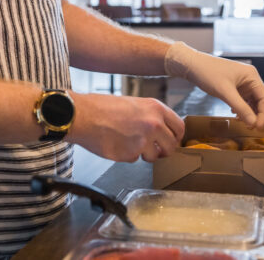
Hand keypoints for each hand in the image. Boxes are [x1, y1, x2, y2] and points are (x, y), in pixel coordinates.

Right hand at [68, 92, 184, 162]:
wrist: (84, 115)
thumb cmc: (103, 108)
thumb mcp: (134, 104)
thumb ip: (150, 116)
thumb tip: (161, 129)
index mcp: (156, 108)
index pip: (180, 127)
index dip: (176, 137)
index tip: (171, 141)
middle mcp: (154, 124)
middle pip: (172, 146)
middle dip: (163, 150)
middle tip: (154, 150)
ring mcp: (144, 140)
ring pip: (154, 156)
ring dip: (144, 154)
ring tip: (127, 142)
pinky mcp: (131, 154)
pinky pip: (135, 159)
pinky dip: (127, 155)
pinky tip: (116, 144)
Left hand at [165, 42, 263, 128]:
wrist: (192, 65)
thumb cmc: (208, 73)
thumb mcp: (225, 92)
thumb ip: (240, 107)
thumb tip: (253, 122)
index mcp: (251, 75)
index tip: (259, 127)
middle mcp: (249, 78)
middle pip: (259, 100)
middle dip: (255, 114)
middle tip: (251, 128)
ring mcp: (241, 82)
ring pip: (250, 101)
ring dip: (248, 112)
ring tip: (242, 122)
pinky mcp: (233, 86)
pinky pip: (242, 99)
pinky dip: (240, 108)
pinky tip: (235, 114)